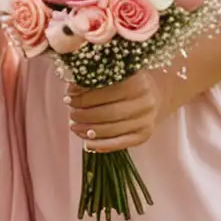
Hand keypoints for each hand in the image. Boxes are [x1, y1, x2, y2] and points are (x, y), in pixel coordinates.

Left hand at [65, 68, 180, 152]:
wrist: (152, 97)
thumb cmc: (124, 84)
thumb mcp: (114, 76)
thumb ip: (94, 80)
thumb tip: (71, 90)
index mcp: (136, 82)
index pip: (105, 91)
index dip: (83, 96)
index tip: (68, 97)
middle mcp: (145, 102)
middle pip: (108, 112)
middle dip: (84, 114)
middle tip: (71, 113)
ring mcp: (146, 120)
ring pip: (112, 129)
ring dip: (89, 130)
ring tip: (74, 127)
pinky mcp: (144, 135)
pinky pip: (120, 143)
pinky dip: (102, 144)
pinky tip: (87, 142)